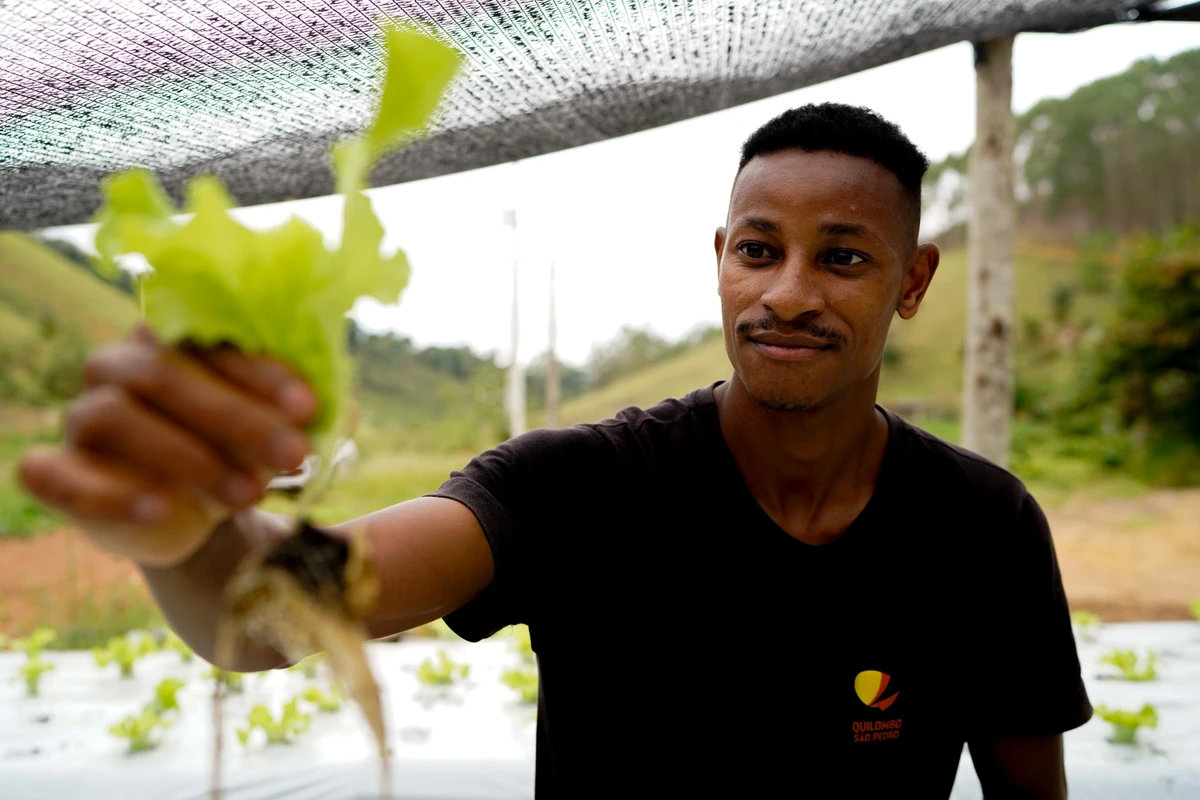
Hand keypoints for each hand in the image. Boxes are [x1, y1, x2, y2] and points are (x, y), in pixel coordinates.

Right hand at [16, 324, 317, 566]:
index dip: (262, 372)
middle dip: (236, 417)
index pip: (210, 340)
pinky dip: (111, 492)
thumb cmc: (237, 453)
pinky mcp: (52, 471)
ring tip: (249, 495)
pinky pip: (61, 475)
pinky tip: (162, 509)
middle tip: (294, 455)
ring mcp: (79, 417)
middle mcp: (117, 367)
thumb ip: (306, 414)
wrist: (191, 516)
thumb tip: (347, 409)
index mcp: (172, 339)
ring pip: (115, 418)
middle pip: (163, 375)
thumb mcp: (278, 430)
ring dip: (188, 456)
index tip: (311, 408)